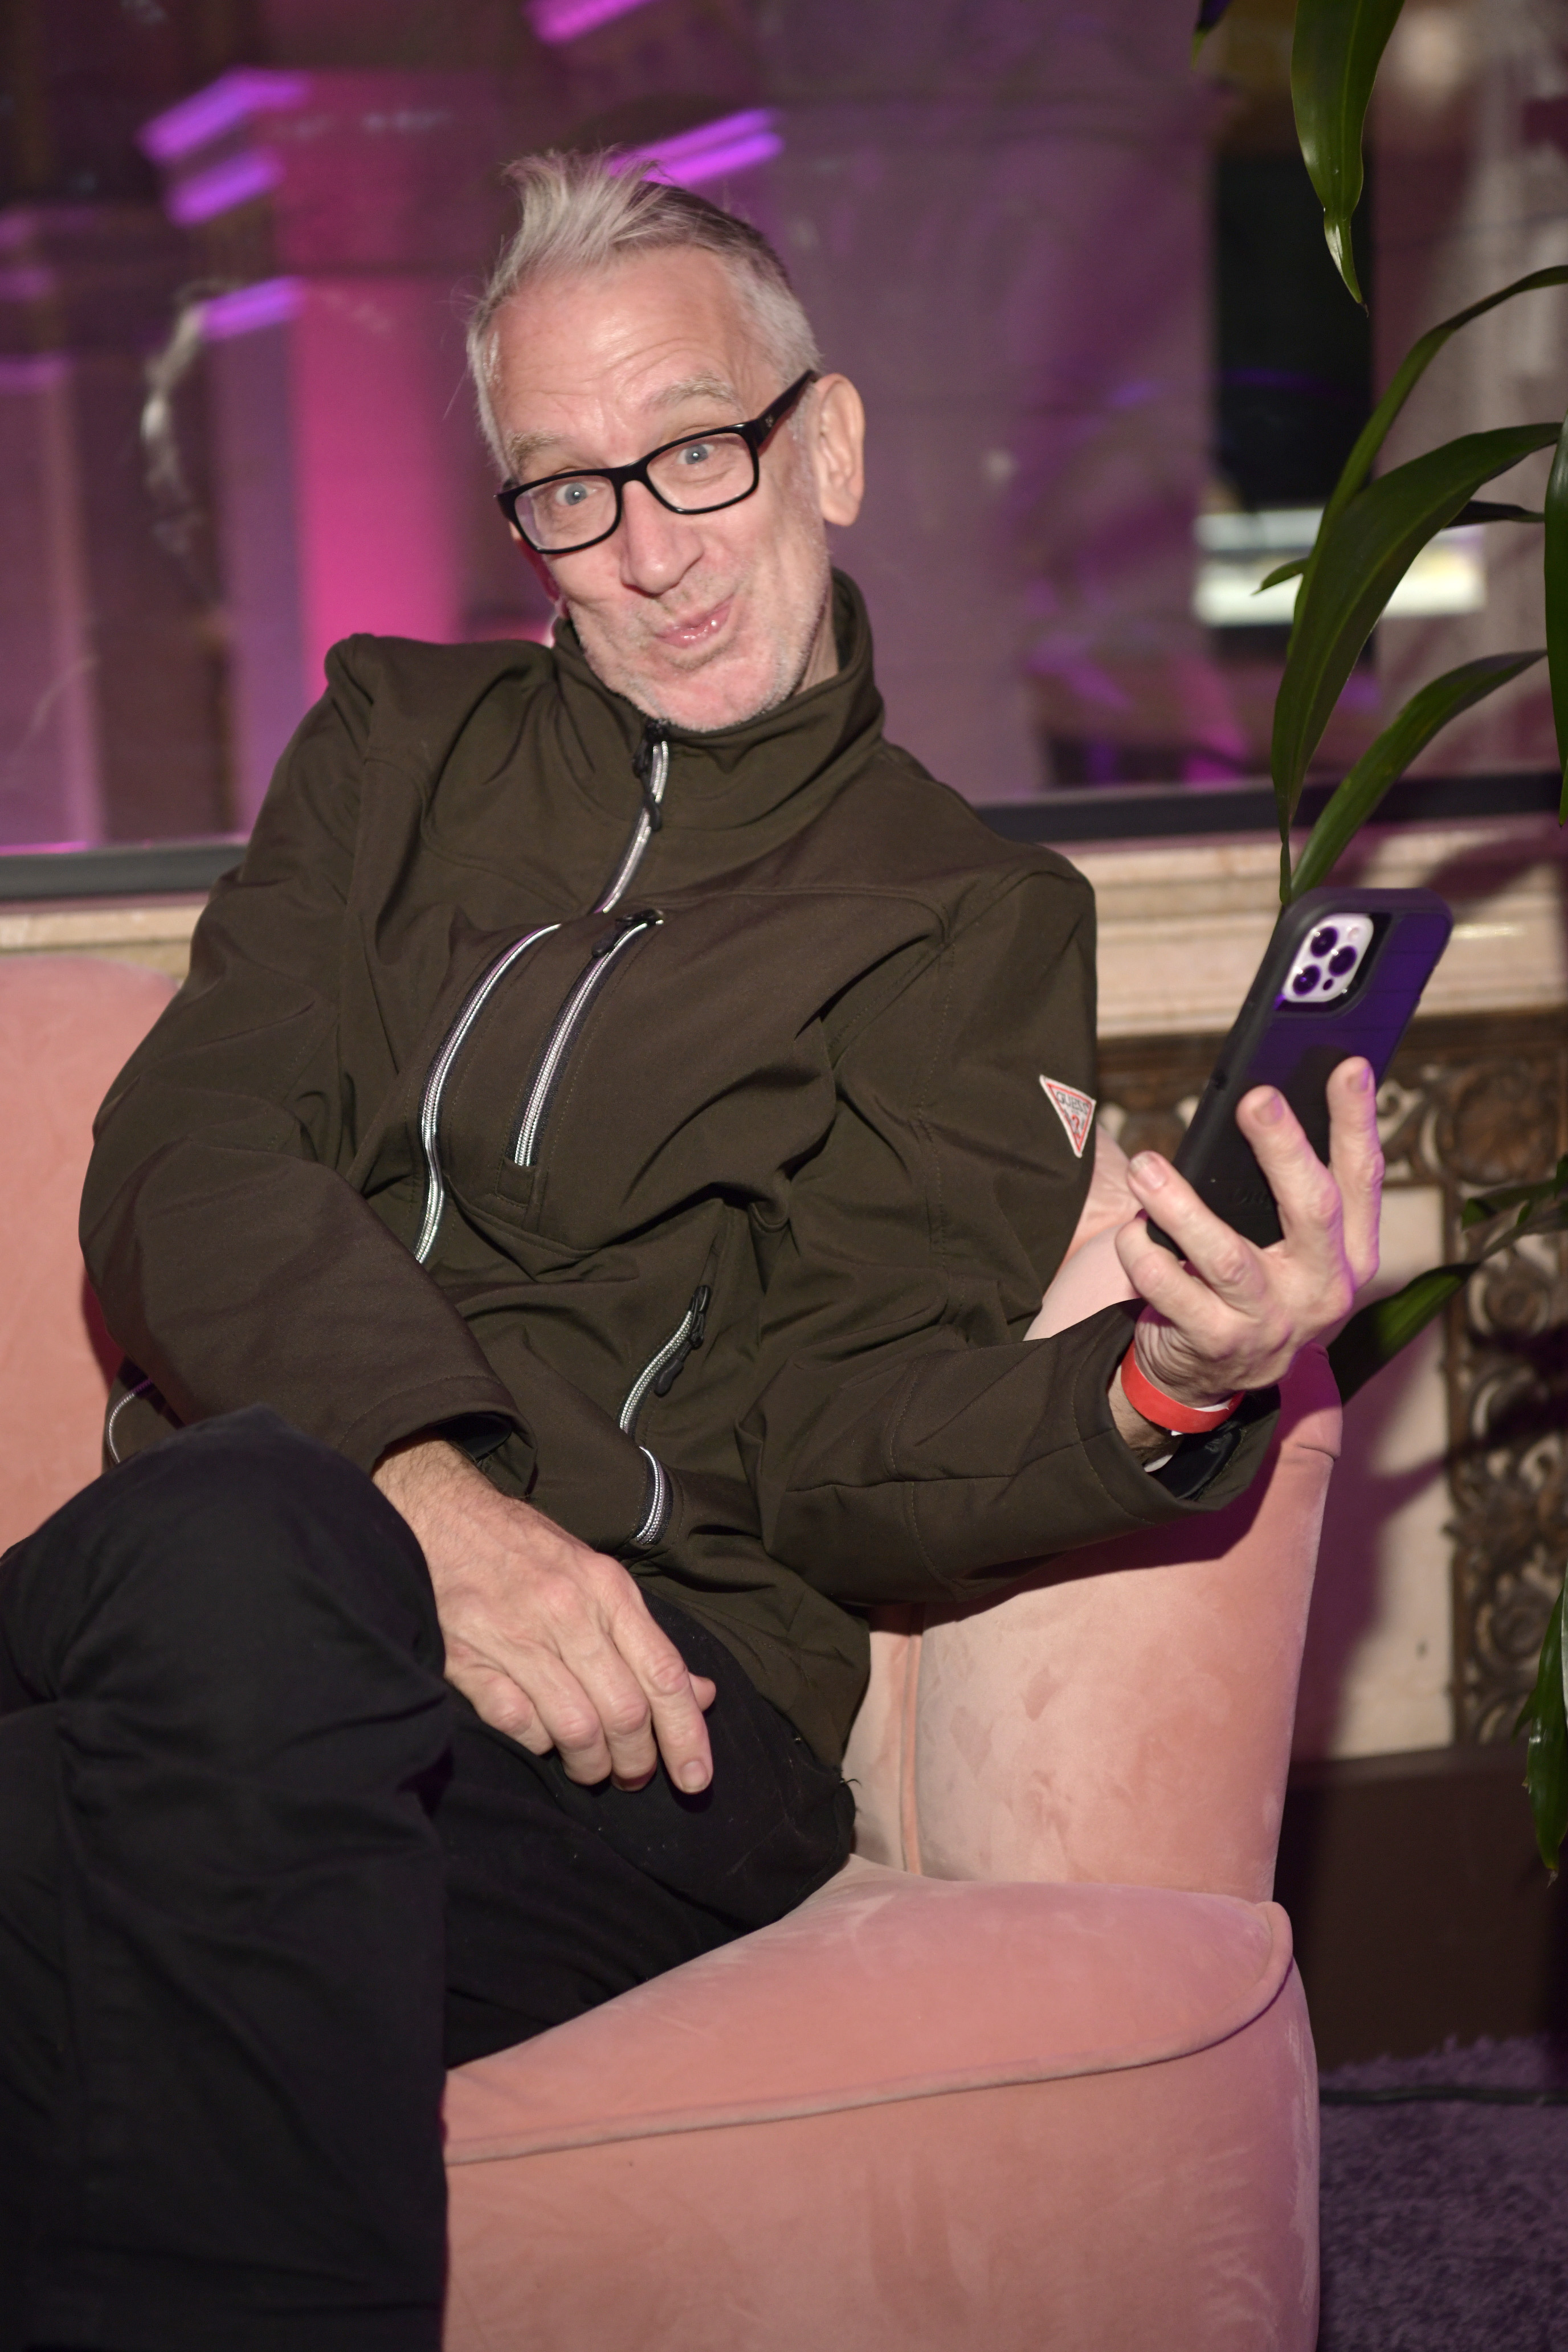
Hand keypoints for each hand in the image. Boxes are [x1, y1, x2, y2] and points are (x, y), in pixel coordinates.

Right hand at [373, 1437, 715, 1790]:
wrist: (443, 1517)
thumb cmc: (528, 1551)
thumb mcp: (599, 1577)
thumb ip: (646, 1639)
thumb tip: (701, 1694)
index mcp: (607, 1589)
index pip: (663, 1673)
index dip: (686, 1732)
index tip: (696, 1777)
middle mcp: (568, 1612)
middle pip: (624, 1711)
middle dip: (637, 1760)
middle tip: (635, 1776)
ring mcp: (515, 1637)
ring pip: (576, 1728)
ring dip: (590, 1764)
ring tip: (591, 1768)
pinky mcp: (469, 1659)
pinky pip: (519, 1724)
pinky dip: (537, 1743)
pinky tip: (541, 1737)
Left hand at [1108, 1056, 1381, 1453]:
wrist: (1212, 1376)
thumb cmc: (1247, 1283)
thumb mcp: (1285, 1243)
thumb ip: (1283, 1188)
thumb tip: (1263, 1101)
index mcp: (1349, 1251)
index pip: (1361, 1177)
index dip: (1357, 1121)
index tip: (1347, 1065)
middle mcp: (1322, 1287)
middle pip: (1311, 1207)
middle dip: (1284, 1148)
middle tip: (1254, 1098)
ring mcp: (1272, 1320)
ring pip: (1227, 1255)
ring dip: (1182, 1205)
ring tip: (1148, 1167)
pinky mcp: (1219, 1343)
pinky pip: (1171, 1289)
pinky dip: (1143, 1254)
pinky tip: (1128, 1233)